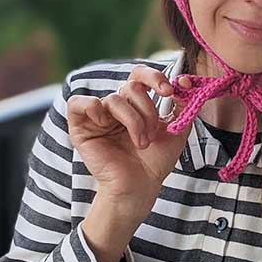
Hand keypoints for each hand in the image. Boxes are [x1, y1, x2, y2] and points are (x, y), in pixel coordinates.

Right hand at [67, 65, 193, 200]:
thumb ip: (183, 103)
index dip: (154, 77)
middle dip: (147, 110)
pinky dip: (93, 107)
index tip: (168, 92)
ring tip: (141, 143)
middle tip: (152, 135)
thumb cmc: (156, 161)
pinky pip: (78, 102)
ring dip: (133, 121)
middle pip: (131, 87)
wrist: (141, 186)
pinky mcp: (81, 127)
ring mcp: (98, 115)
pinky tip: (105, 124)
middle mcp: (117, 106)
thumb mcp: (177, 129)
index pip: (140, 75)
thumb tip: (183, 80)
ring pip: (115, 99)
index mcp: (136, 103)